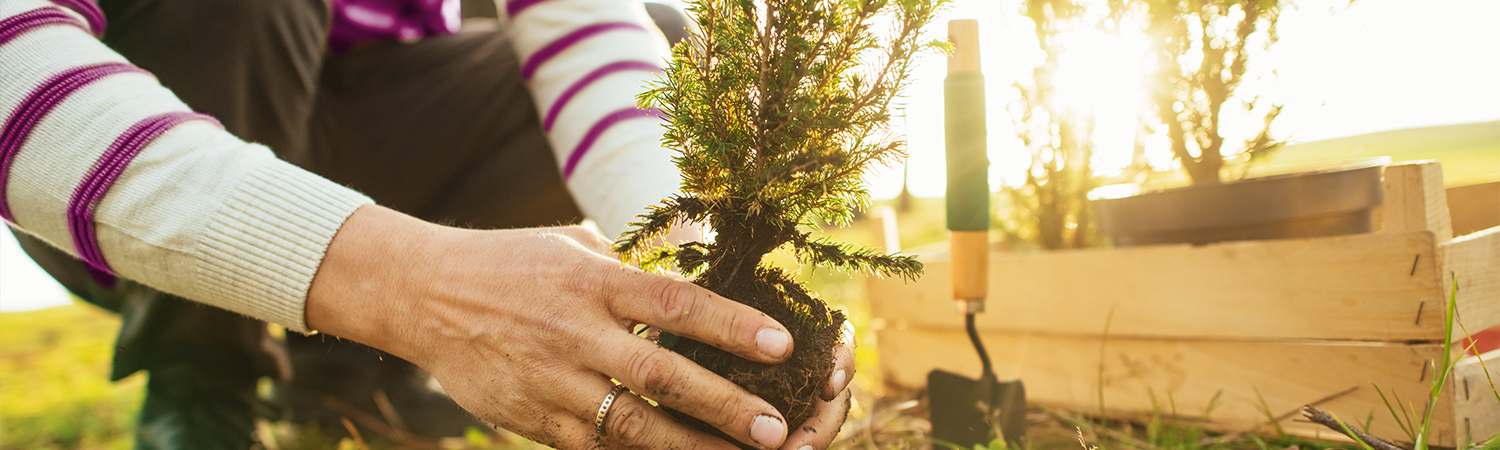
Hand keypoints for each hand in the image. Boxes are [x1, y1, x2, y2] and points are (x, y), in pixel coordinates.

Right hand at [305, 205, 851, 448]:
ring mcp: (552, 380)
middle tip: (773, 427)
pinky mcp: (531, 418)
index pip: (676, 304)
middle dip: (723, 404)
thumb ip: (630, 268)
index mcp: (593, 279)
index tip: (782, 343)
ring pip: (631, 424)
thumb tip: (694, 277)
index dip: (733, 325)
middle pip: (662, 374)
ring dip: (689, 446)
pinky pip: (592, 445)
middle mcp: (575, 331)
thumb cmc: (510, 262)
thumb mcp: (572, 246)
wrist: (421, 293)